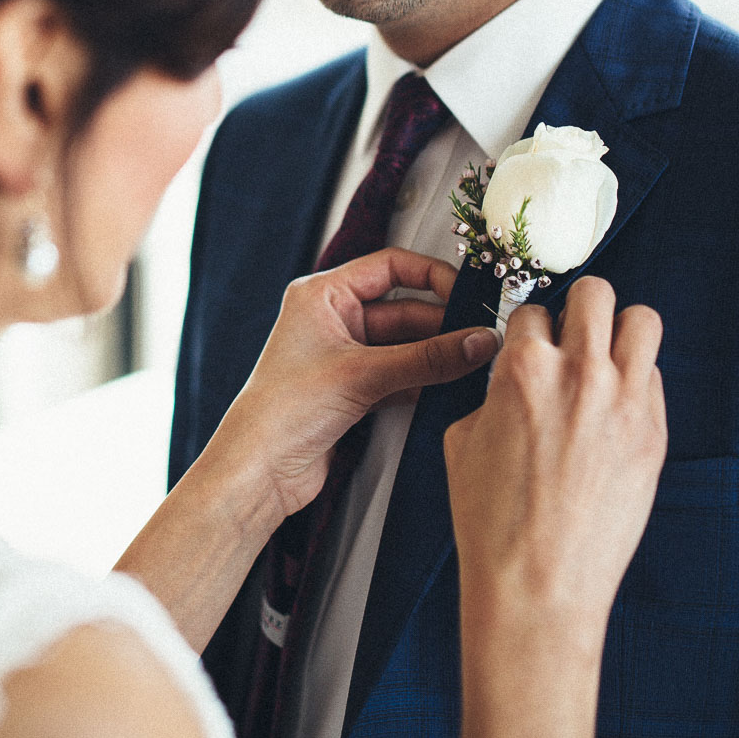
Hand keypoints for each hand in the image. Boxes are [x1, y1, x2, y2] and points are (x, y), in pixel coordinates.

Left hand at [211, 247, 499, 522]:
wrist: (259, 471)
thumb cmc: (281, 411)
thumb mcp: (363, 374)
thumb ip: (427, 358)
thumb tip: (476, 342)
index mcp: (322, 295)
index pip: (390, 266)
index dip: (431, 276)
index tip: (467, 293)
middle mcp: (332, 319)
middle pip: (403, 308)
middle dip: (442, 323)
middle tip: (479, 337)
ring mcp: (344, 356)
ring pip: (405, 344)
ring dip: (436, 354)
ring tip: (473, 361)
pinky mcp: (353, 389)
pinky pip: (401, 373)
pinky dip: (425, 378)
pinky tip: (451, 384)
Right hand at [443, 276, 664, 627]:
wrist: (537, 584)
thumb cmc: (494, 524)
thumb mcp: (463, 441)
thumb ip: (493, 394)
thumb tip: (509, 383)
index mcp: (524, 370)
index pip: (532, 310)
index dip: (526, 328)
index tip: (530, 342)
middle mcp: (580, 375)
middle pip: (596, 293)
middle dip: (579, 307)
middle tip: (572, 330)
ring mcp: (625, 403)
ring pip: (643, 321)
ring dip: (621, 330)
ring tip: (607, 353)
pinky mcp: (654, 434)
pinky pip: (654, 378)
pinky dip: (636, 380)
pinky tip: (615, 406)